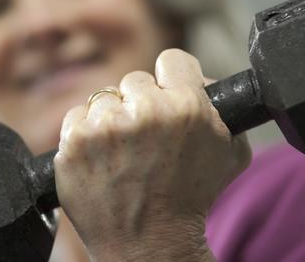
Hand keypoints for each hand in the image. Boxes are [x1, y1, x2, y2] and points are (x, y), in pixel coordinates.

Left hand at [54, 49, 250, 260]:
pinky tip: (102, 159)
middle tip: (146, 138)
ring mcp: (105, 126)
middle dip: (141, 103)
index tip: (168, 94)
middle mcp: (145, 111)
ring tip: (123, 153)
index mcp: (187, 107)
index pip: (173, 60)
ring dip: (112, 119)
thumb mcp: (230, 153)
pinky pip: (78, 117)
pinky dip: (86, 134)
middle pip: (136, 80)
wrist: (149, 243)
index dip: (173, 79)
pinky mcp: (73, 142)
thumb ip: (221, 108)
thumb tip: (201, 78)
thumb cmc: (192, 199)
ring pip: (105, 98)